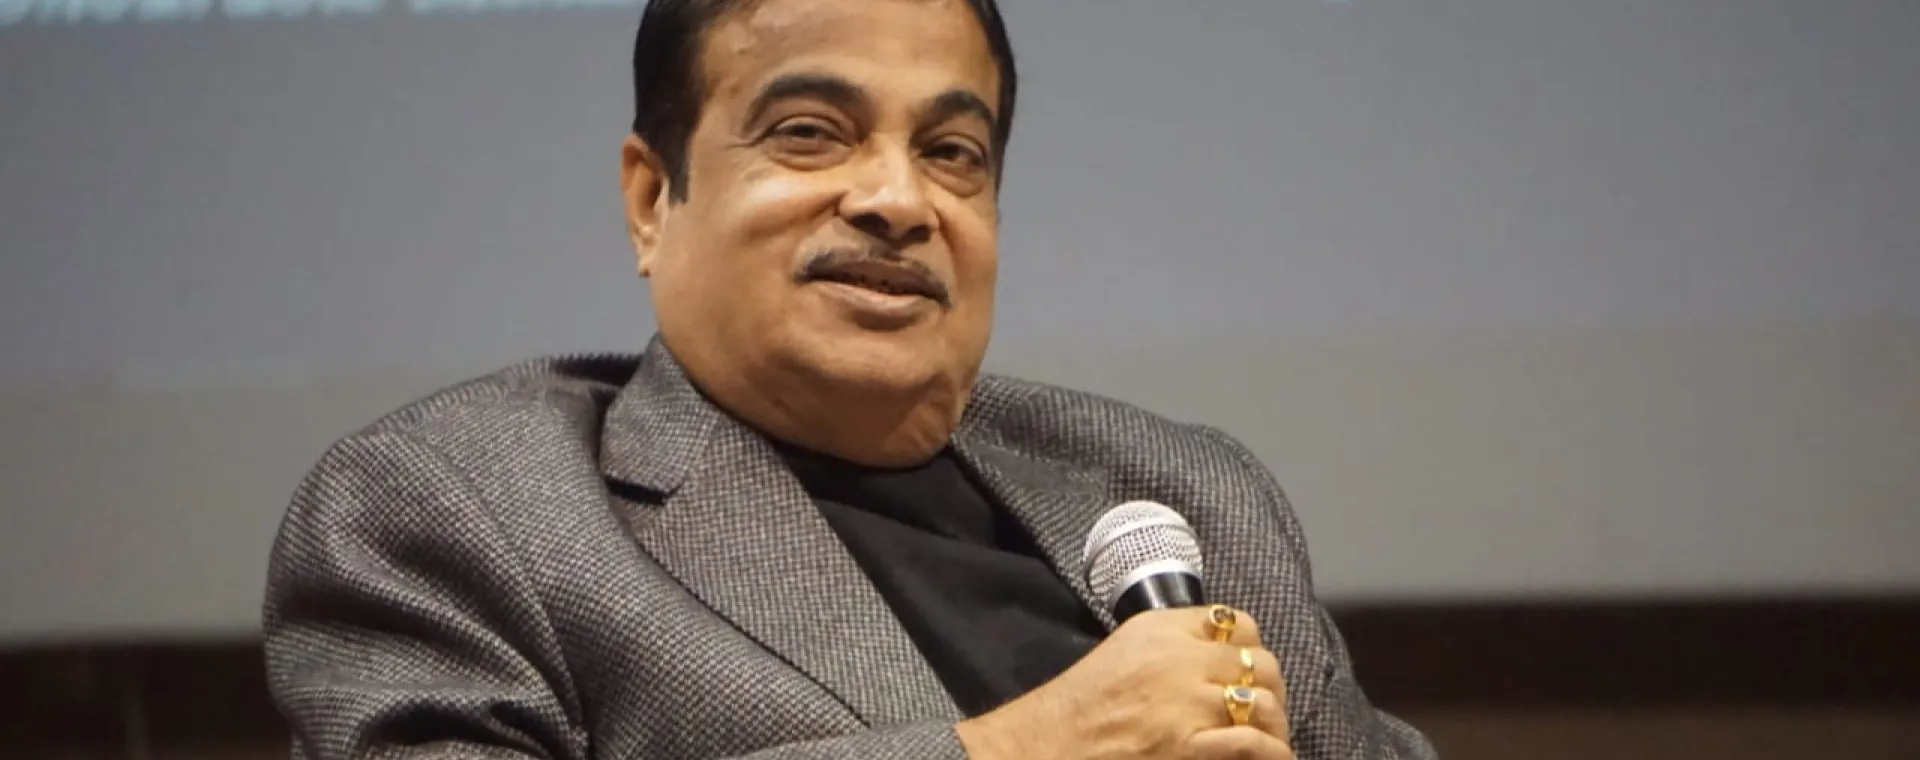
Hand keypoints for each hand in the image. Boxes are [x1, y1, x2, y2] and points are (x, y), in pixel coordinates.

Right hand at [955, 606, 1291, 759]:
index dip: (1253, 649)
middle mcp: (1178, 657)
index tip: (1251, 671)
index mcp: (1160, 627)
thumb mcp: (1124, 651)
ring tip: (1273, 740)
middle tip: (1267, 713)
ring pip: (1263, 703)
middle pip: (1259, 662)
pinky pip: (1253, 742)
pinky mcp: (1190, 744)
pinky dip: (1272, 752)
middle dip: (1271, 689)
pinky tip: (1273, 758)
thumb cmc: (1079, 707)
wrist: (1047, 745)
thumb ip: (1170, 644)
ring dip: (1275, 726)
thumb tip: (1218, 659)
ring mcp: (1186, 701)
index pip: (1236, 623)